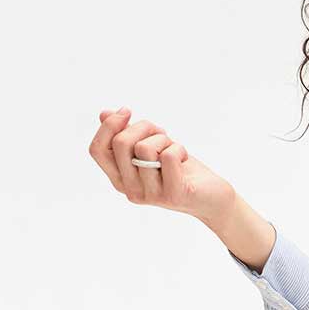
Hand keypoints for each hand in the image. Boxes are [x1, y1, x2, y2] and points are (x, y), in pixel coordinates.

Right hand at [88, 107, 236, 228]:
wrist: (212, 197)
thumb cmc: (180, 170)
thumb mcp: (151, 149)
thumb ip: (128, 135)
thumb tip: (104, 114)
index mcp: (120, 179)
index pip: (96, 150)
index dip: (109, 125)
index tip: (127, 111)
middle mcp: (130, 190)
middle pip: (120, 143)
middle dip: (142, 126)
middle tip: (160, 132)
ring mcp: (151, 195)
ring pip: (145, 147)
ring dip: (163, 138)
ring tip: (173, 147)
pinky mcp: (172, 194)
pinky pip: (168, 156)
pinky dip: (178, 148)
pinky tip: (184, 157)